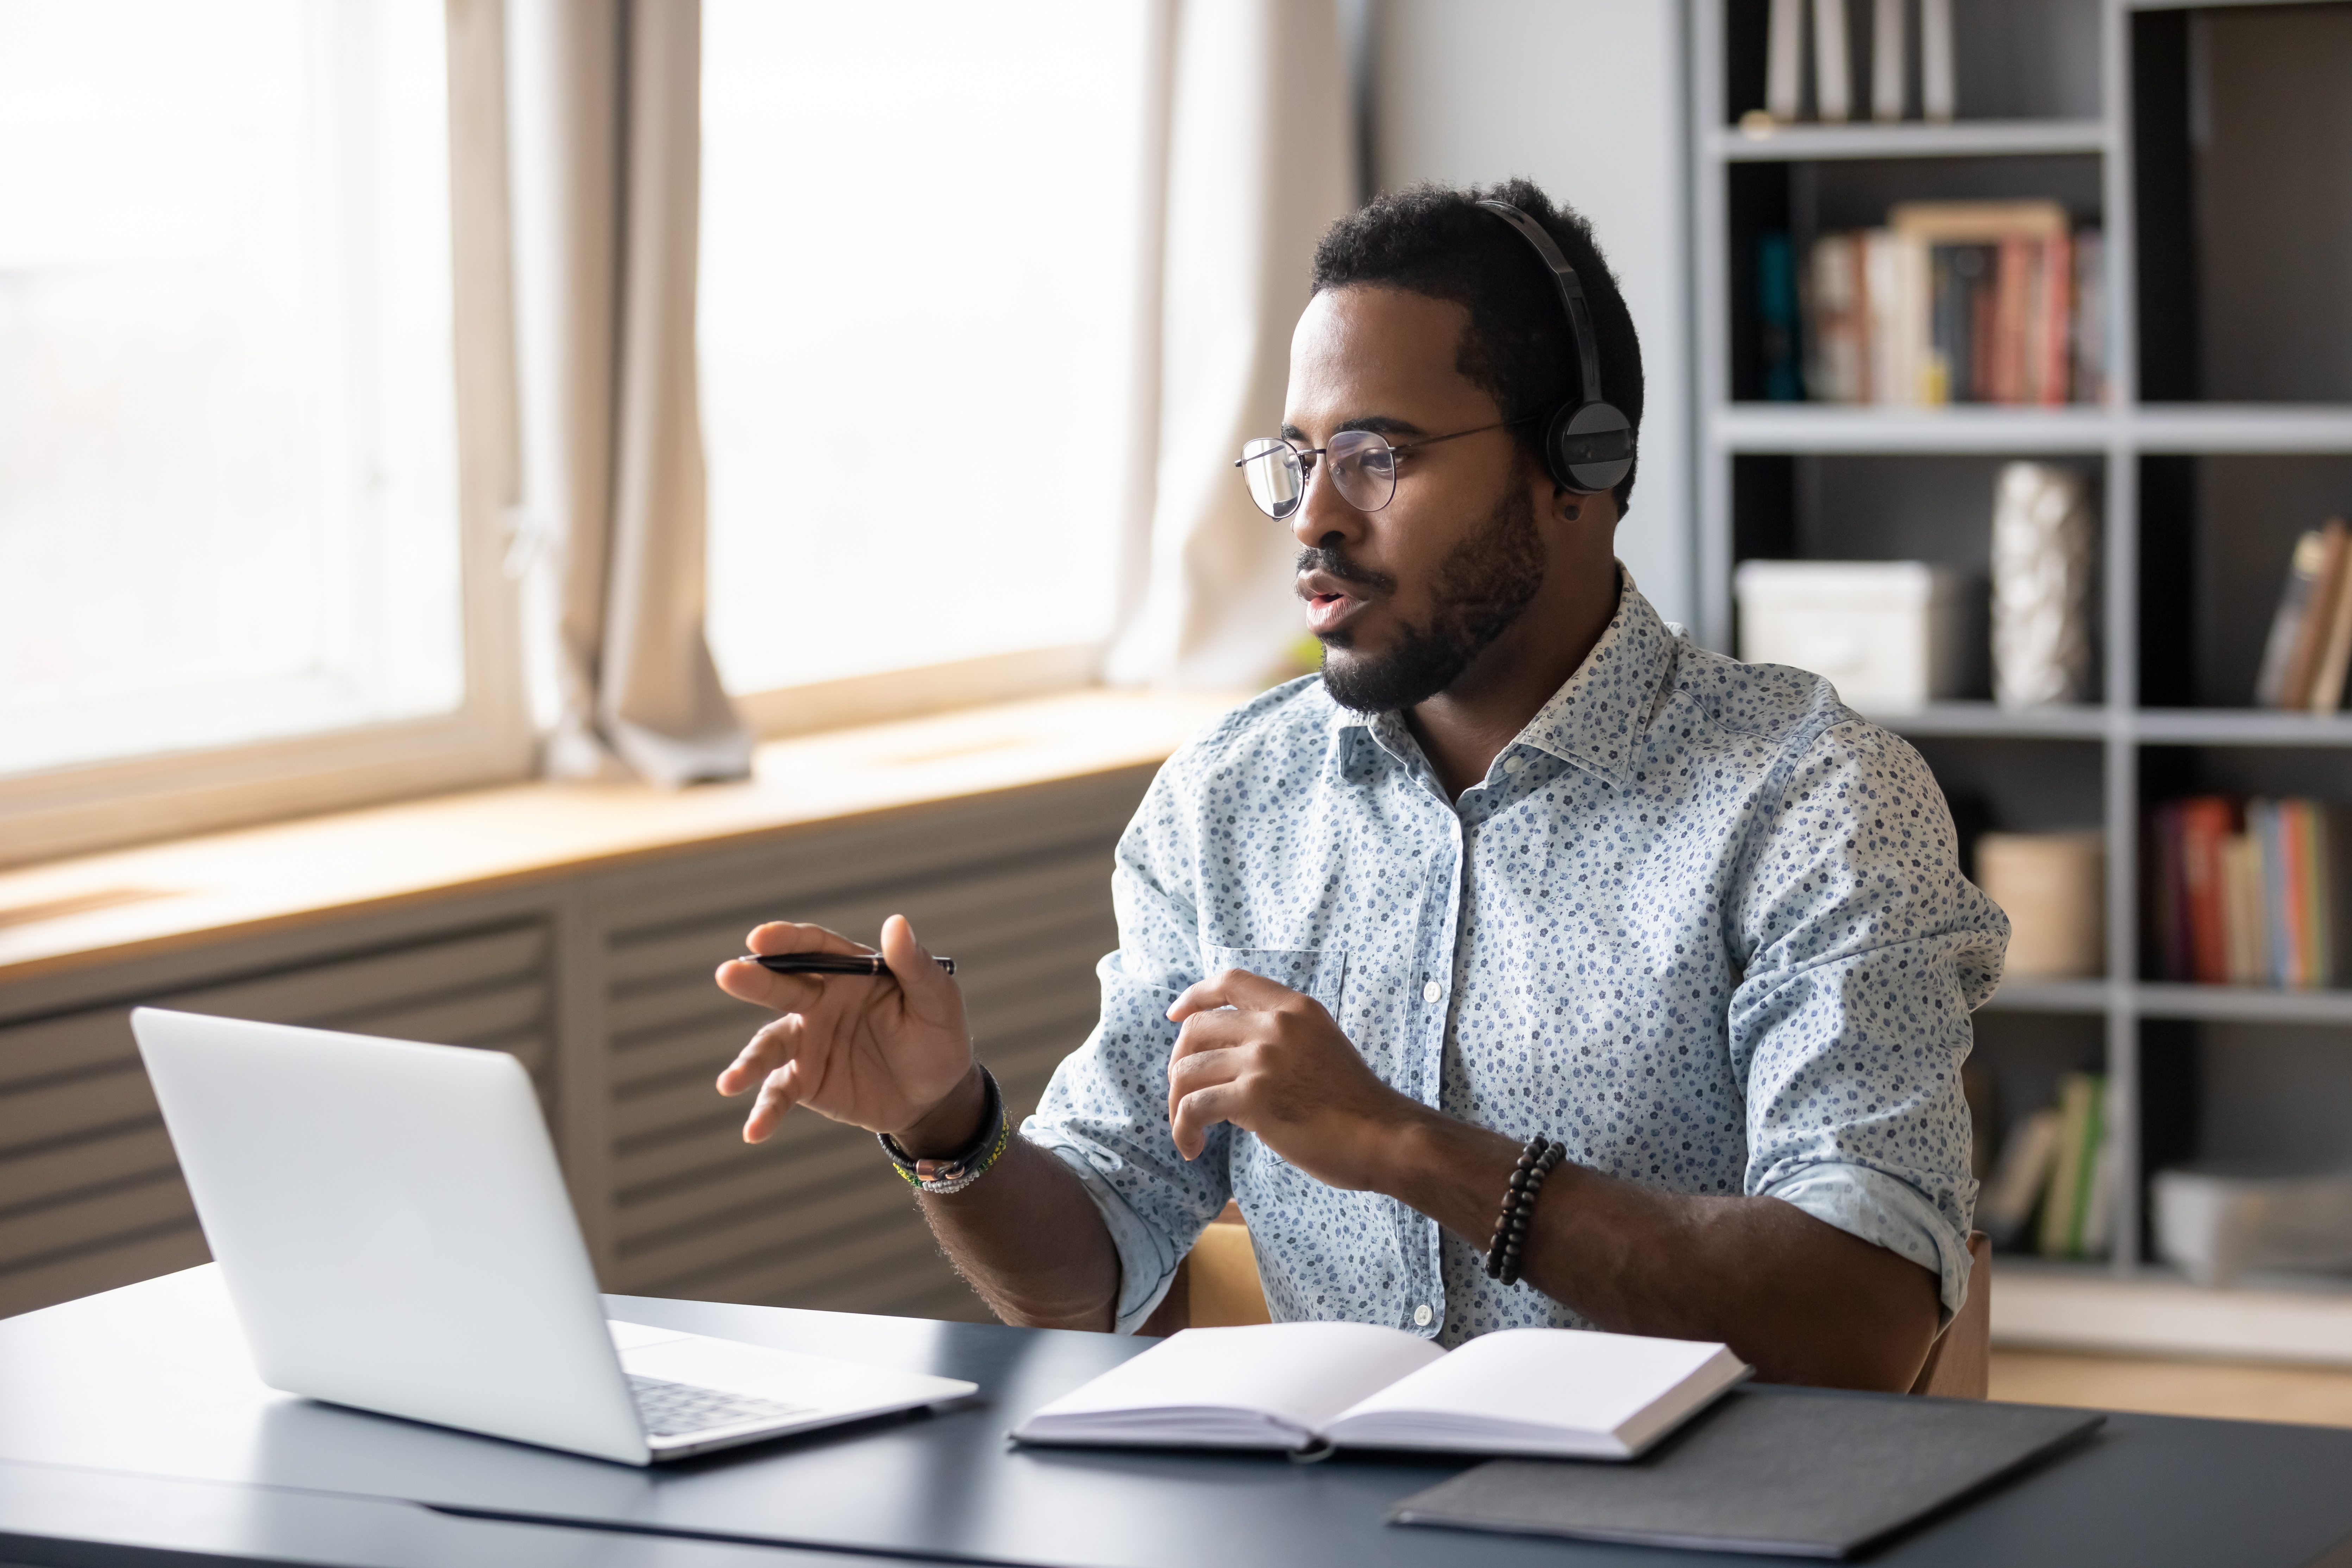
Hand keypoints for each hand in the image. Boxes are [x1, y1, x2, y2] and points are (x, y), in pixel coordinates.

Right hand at [714, 915, 975, 1144]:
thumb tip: (897, 923)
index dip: (786, 940)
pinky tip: (754, 1131)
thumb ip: (915, 965)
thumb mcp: (938, 1001)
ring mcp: (808, 1043)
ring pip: (770, 1045)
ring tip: (730, 1083)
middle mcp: (820, 1002)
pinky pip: (779, 1094)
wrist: (937, 1097)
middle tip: (726, 974)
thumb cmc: (939, 1038)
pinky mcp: (806, 1081)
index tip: (759, 937)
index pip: (814, 948)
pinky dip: (765, 1111)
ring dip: (748, 1062)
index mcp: (850, 973)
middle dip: (753, 981)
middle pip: (782, 988)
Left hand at [1164, 968, 1423, 1188]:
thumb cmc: (1355, 1104)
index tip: (1175, 1016)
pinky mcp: (1253, 1098)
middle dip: (1178, 1063)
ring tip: (1187, 1130)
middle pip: (1196, 1029)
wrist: (1385, 1136)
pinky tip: (1192, 1147)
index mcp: (1295, 1007)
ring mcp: (1263, 1059)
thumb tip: (1227, 1063)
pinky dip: (1183, 1129)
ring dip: (1176, 1103)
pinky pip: (1194, 1107)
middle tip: (1183, 1093)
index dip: (1195, 996)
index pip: (1230, 981)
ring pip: (1187, 1071)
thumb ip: (1279, 1042)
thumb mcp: (1320, 1047)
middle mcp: (1276, 1025)